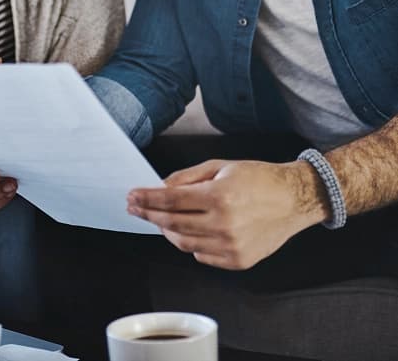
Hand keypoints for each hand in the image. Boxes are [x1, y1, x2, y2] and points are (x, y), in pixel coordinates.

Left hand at [127, 159, 325, 269]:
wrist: (294, 199)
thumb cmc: (258, 178)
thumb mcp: (220, 167)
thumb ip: (186, 178)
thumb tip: (159, 187)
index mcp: (219, 196)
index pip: (170, 201)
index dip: (147, 199)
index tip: (132, 197)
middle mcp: (224, 224)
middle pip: (172, 223)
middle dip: (148, 215)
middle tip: (135, 208)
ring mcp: (232, 246)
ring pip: (184, 243)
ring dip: (166, 230)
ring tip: (159, 219)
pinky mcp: (239, 261)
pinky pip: (202, 256)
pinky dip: (189, 244)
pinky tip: (187, 231)